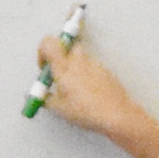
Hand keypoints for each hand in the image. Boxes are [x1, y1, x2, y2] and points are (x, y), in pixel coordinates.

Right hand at [33, 39, 158, 157]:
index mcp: (64, 68)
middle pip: (66, 47)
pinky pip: (92, 67)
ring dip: (74, 67)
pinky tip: (88, 92)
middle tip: (59, 76)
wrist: (115, 113)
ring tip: (74, 89)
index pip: (48, 43)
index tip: (44, 66)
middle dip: (60, 58)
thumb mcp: (59, 108)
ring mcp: (94, 64)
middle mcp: (79, 61)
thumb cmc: (87, 111)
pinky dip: (87, 75)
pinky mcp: (105, 70)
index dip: (42, 51)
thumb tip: (43, 96)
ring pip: (80, 57)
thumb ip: (47, 98)